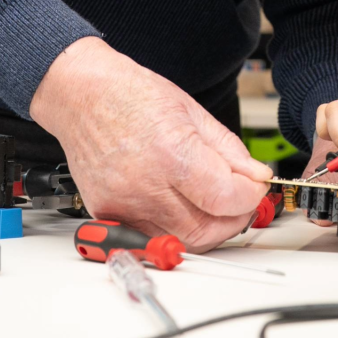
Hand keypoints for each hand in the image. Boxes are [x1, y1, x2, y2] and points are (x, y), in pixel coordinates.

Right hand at [30, 37, 271, 250]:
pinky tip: (180, 209)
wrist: (82, 96)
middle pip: (206, 231)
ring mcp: (123, 204)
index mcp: (171, 152)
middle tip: (239, 201)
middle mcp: (144, 185)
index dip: (251, 196)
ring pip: (180, 241)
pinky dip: (173, 230)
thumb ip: (228, 150)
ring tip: (211, 205)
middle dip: (232, 219)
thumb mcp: (192, 111)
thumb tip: (255, 176)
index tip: (254, 187)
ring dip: (206, 229)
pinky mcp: (107, 213)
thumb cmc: (129, 95)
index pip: (227, 199)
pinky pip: (151, 237)